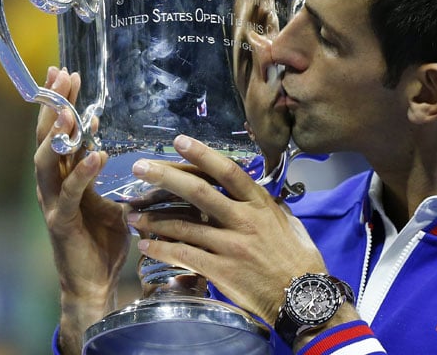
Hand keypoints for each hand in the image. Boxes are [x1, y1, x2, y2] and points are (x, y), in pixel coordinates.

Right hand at [35, 67, 130, 353]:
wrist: (95, 282)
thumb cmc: (102, 241)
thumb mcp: (108, 201)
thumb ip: (105, 177)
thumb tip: (118, 151)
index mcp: (64, 177)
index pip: (59, 132)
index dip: (62, 103)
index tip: (69, 75)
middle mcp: (52, 185)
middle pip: (47, 137)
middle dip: (54, 104)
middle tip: (62, 75)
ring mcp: (53, 203)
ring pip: (47, 160)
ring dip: (58, 133)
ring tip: (69, 108)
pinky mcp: (62, 222)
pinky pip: (70, 192)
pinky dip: (82, 172)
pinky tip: (94, 152)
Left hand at [127, 134, 325, 324]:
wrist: (302, 295)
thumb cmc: (298, 258)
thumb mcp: (289, 222)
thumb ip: (268, 205)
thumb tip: (255, 192)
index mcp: (260, 204)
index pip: (227, 172)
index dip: (202, 155)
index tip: (180, 141)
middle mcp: (243, 220)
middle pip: (198, 192)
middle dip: (165, 177)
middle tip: (140, 167)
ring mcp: (230, 246)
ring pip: (184, 226)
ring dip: (154, 219)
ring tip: (133, 214)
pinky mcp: (221, 270)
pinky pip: (184, 256)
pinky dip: (162, 249)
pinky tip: (146, 245)